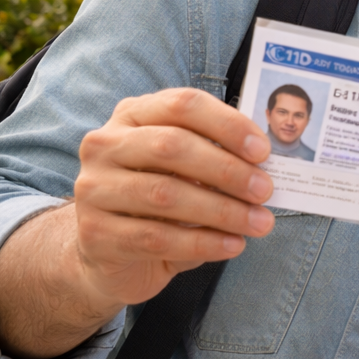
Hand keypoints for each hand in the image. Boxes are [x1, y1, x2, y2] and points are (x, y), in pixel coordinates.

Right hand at [0, 88, 277, 358]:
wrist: (112, 253)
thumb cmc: (162, 198)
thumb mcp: (187, 169)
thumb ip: (218, 157)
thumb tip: (265, 168)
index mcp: (132, 115)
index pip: (183, 104)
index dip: (227, 124)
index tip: (263, 151)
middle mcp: (105, 145)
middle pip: (172, 146)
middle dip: (227, 170)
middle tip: (265, 190)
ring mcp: (92, 189)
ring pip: (165, 194)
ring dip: (222, 210)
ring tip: (259, 223)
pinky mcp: (94, 233)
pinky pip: (156, 237)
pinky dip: (203, 243)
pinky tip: (234, 245)